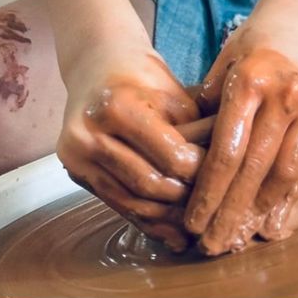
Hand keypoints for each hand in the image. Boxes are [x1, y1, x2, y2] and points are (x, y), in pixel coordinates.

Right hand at [58, 42, 202, 251]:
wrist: (97, 65)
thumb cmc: (143, 76)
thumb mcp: (174, 93)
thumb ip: (194, 130)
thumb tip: (223, 170)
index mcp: (118, 106)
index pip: (170, 156)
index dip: (200, 171)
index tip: (222, 178)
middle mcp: (90, 134)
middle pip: (148, 184)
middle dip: (184, 200)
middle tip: (211, 206)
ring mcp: (77, 156)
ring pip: (130, 201)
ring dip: (164, 218)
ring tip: (193, 228)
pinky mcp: (74, 172)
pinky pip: (116, 203)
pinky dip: (144, 220)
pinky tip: (168, 232)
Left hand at [184, 17, 297, 255]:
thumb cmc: (255, 44)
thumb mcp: (223, 66)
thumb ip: (208, 108)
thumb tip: (186, 159)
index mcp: (250, 80)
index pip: (227, 151)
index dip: (208, 193)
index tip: (193, 221)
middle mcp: (285, 94)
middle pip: (254, 169)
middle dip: (229, 213)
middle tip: (211, 245)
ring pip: (284, 174)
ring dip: (259, 212)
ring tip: (238, 238)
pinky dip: (288, 196)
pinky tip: (271, 221)